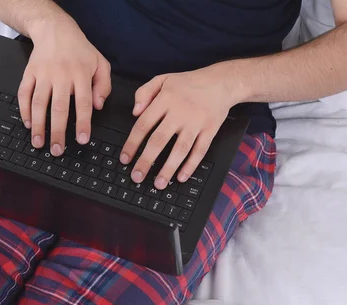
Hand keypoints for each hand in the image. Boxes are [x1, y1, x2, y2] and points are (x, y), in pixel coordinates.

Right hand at [19, 16, 111, 155]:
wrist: (55, 29)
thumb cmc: (80, 50)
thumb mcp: (100, 63)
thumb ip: (103, 85)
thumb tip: (98, 107)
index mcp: (81, 74)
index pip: (84, 103)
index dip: (82, 123)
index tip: (81, 140)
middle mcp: (61, 74)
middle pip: (59, 107)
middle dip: (57, 131)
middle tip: (57, 150)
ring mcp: (43, 74)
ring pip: (39, 103)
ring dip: (38, 125)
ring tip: (39, 143)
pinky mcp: (29, 72)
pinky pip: (24, 93)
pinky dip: (24, 110)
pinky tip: (28, 124)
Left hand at [120, 65, 242, 189]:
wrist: (221, 81)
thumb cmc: (189, 83)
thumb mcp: (163, 79)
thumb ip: (144, 92)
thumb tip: (134, 112)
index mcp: (165, 100)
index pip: (143, 125)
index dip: (132, 144)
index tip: (125, 159)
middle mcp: (180, 112)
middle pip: (159, 140)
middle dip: (146, 161)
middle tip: (137, 177)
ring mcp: (196, 122)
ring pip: (180, 149)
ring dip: (168, 168)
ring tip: (159, 184)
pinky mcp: (210, 130)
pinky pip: (200, 151)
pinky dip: (191, 165)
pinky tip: (181, 177)